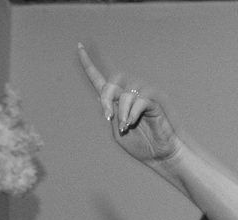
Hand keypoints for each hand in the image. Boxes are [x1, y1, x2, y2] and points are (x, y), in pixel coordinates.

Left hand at [78, 44, 180, 165]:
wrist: (158, 155)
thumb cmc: (140, 145)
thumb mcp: (117, 133)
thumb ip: (111, 116)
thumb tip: (103, 98)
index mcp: (115, 102)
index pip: (99, 79)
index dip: (88, 64)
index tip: (79, 46)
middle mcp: (127, 95)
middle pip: (111, 83)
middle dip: (105, 98)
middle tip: (108, 116)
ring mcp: (140, 98)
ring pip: (124, 94)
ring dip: (121, 112)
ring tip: (124, 126)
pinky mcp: (152, 103)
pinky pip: (139, 101)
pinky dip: (132, 113)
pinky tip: (131, 124)